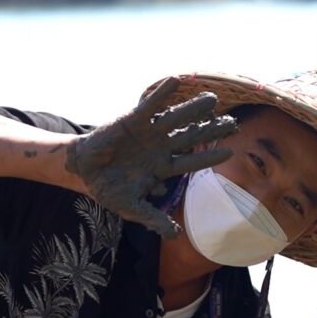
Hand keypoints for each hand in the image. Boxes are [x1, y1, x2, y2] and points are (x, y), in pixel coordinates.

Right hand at [65, 76, 236, 235]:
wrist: (84, 172)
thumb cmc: (111, 190)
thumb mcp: (133, 209)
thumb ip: (154, 219)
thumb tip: (175, 235)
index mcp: (164, 168)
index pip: (192, 161)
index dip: (210, 156)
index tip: (230, 151)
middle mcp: (161, 148)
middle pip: (191, 137)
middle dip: (211, 130)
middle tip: (232, 123)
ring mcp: (149, 133)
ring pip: (175, 119)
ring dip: (193, 109)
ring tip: (212, 98)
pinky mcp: (132, 120)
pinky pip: (150, 106)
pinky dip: (161, 95)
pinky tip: (176, 82)